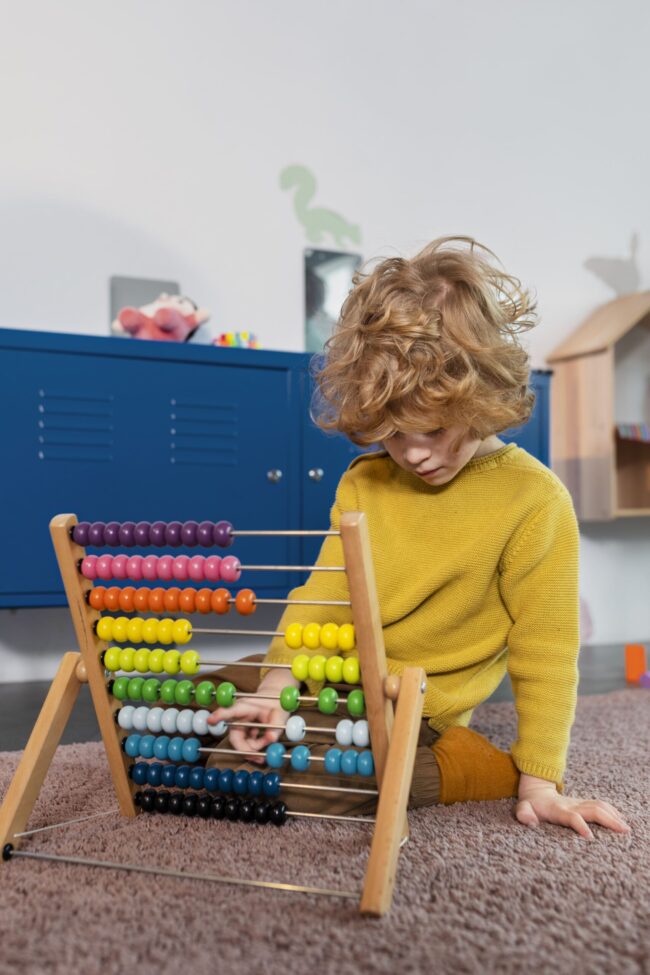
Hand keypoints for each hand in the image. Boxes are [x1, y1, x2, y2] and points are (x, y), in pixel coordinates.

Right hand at [207, 668, 296, 764]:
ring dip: (255, 747)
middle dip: (248, 749)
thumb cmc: (276, 704)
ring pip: (241, 743)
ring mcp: (238, 725)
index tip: (210, 721)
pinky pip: (246, 744)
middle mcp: (238, 716)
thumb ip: (276, 727)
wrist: (274, 700)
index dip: (219, 716)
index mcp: (244, 706)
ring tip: (269, 740)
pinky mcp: (241, 732)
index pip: (230, 711)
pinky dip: (256, 747)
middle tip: (261, 758)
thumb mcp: (280, 714)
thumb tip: (271, 740)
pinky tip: (265, 740)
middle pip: (235, 738)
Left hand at [516, 773, 630, 838]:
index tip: (590, 837)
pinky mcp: (583, 804)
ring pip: (599, 806)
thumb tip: (530, 821)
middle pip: (593, 810)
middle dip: (608, 820)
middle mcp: (571, 806)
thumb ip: (524, 814)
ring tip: (626, 828)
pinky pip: (600, 805)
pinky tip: (620, 819)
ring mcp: (578, 804)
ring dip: (613, 816)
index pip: (572, 817)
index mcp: (558, 810)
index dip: (580, 825)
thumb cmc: (531, 804)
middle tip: (622, 832)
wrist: (536, 789)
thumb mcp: (522, 808)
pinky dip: (612, 811)